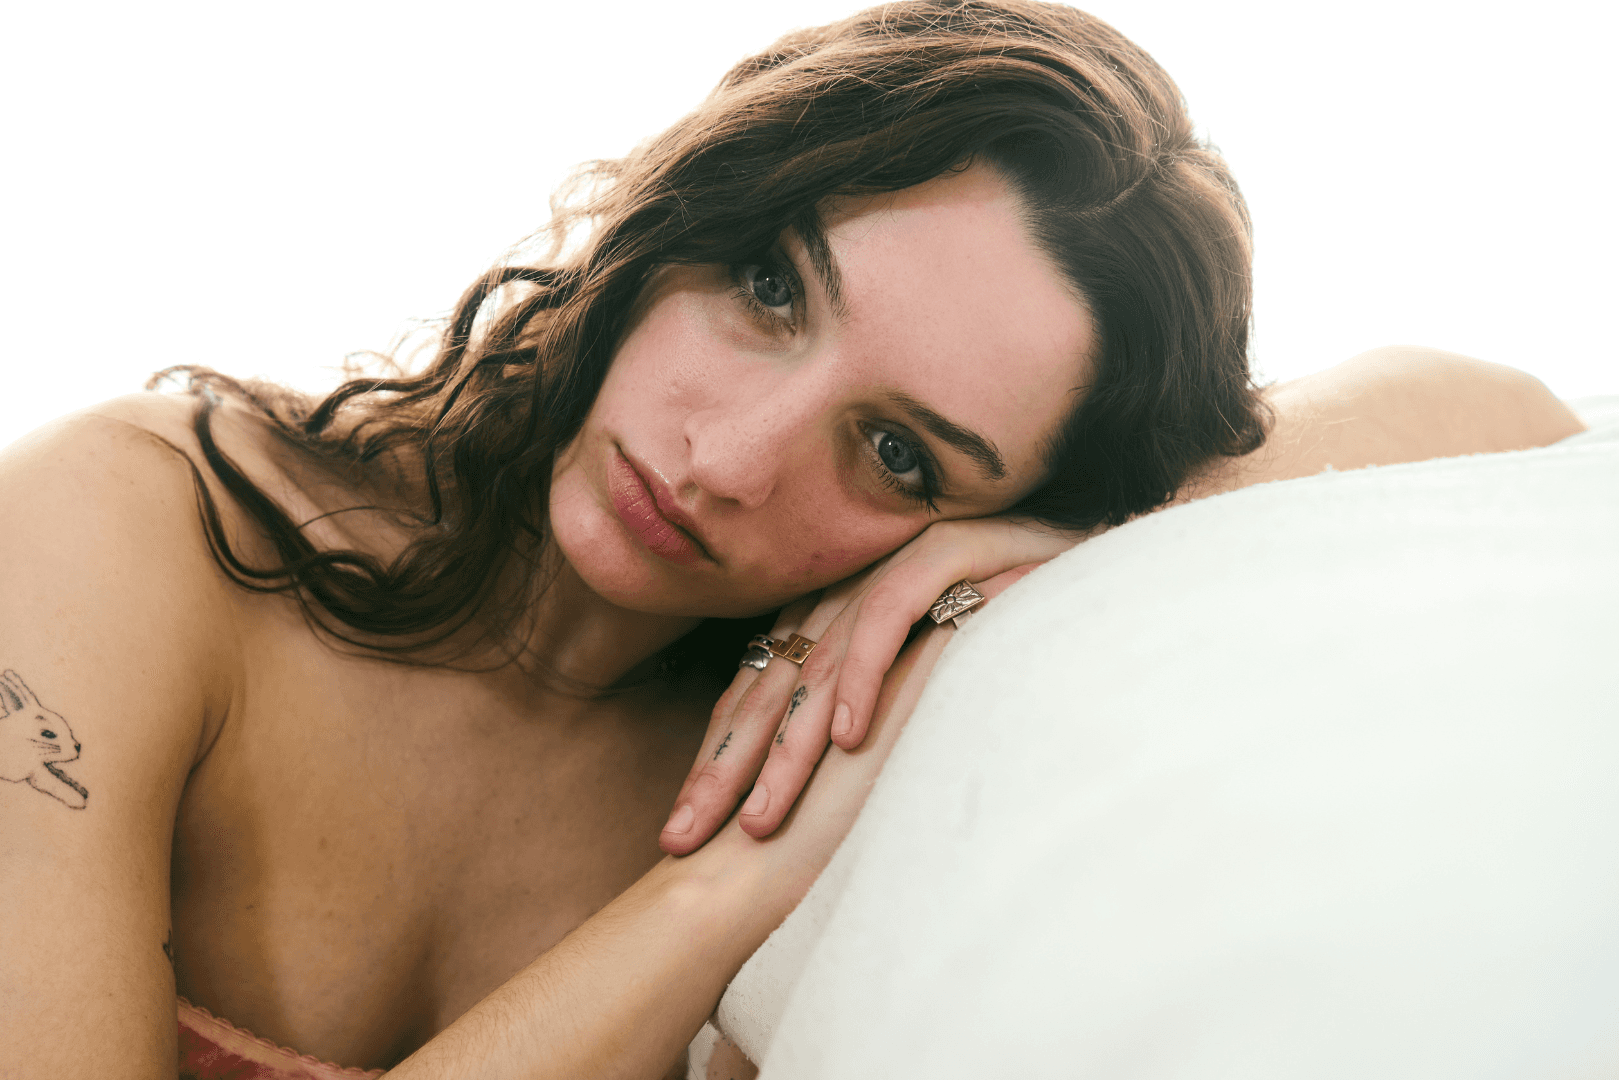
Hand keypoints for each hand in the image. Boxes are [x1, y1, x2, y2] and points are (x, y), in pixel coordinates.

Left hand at [659, 516, 1078, 854]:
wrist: (1093, 559)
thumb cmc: (1014, 630)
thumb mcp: (927, 684)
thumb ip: (872, 717)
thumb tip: (821, 789)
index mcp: (835, 613)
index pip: (757, 689)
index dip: (717, 759)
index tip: (681, 834)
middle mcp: (852, 586)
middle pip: (769, 681)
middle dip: (724, 766)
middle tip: (683, 838)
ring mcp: (892, 566)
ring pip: (818, 659)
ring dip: (787, 744)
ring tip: (761, 813)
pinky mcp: (944, 551)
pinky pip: (889, 614)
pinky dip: (864, 674)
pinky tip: (847, 737)